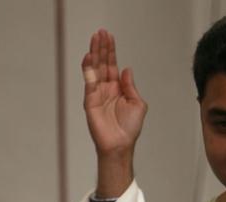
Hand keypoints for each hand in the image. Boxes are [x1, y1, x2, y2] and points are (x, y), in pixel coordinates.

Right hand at [82, 29, 146, 157]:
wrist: (120, 145)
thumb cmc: (129, 128)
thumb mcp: (137, 103)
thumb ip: (131, 86)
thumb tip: (126, 69)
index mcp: (117, 88)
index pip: (112, 65)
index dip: (111, 51)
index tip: (108, 36)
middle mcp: (106, 89)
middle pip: (102, 63)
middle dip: (101, 48)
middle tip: (100, 32)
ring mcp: (97, 94)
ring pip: (94, 69)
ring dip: (94, 54)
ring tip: (94, 39)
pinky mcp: (90, 101)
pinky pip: (89, 83)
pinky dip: (88, 70)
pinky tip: (89, 57)